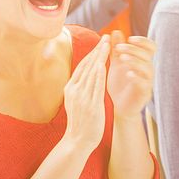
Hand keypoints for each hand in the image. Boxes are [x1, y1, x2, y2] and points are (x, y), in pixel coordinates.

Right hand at [63, 35, 109, 150]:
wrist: (77, 141)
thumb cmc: (80, 123)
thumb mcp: (77, 102)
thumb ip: (81, 88)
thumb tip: (87, 77)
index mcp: (70, 88)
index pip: (82, 66)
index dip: (92, 53)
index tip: (100, 42)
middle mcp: (74, 90)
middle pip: (86, 65)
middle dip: (97, 50)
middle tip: (106, 37)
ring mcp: (82, 97)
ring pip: (91, 72)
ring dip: (100, 57)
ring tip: (108, 45)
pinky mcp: (90, 104)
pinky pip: (95, 85)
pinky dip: (99, 72)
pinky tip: (104, 63)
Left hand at [106, 31, 155, 117]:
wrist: (118, 106)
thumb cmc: (118, 84)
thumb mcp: (115, 64)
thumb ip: (116, 49)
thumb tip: (116, 31)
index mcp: (142, 61)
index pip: (150, 47)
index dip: (143, 41)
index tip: (130, 38)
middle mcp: (148, 70)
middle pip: (148, 55)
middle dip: (134, 49)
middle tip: (119, 48)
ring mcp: (147, 81)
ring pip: (148, 68)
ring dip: (135, 61)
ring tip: (122, 58)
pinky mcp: (144, 93)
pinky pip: (145, 83)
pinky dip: (137, 77)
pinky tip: (128, 73)